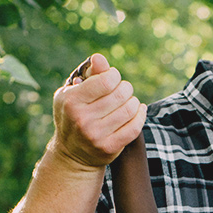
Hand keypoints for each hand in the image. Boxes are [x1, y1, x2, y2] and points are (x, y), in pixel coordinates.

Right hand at [52, 53, 146, 168]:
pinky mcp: (110, 148)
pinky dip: (141, 116)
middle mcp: (83, 119)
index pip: (105, 82)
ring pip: (129, 110)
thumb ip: (88, 75)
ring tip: (130, 101)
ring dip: (134, 102)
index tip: (114, 78)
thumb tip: (100, 58)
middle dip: (126, 88)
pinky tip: (140, 110)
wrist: (72, 154)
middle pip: (119, 95)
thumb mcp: (73, 94)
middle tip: (124, 89)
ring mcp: (97, 135)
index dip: (114, 76)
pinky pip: (134, 128)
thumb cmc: (74, 116)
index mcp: (72, 101)